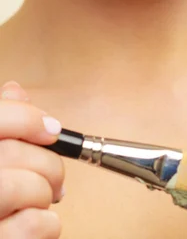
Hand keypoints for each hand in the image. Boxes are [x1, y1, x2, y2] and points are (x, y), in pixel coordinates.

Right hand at [0, 81, 63, 237]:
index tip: (52, 129)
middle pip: (14, 152)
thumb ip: (2, 124)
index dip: (27, 118)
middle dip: (48, 163)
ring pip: (28, 188)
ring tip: (40, 202)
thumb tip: (15, 90)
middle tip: (54, 176)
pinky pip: (35, 226)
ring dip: (46, 194)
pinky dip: (49, 225)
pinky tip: (36, 226)